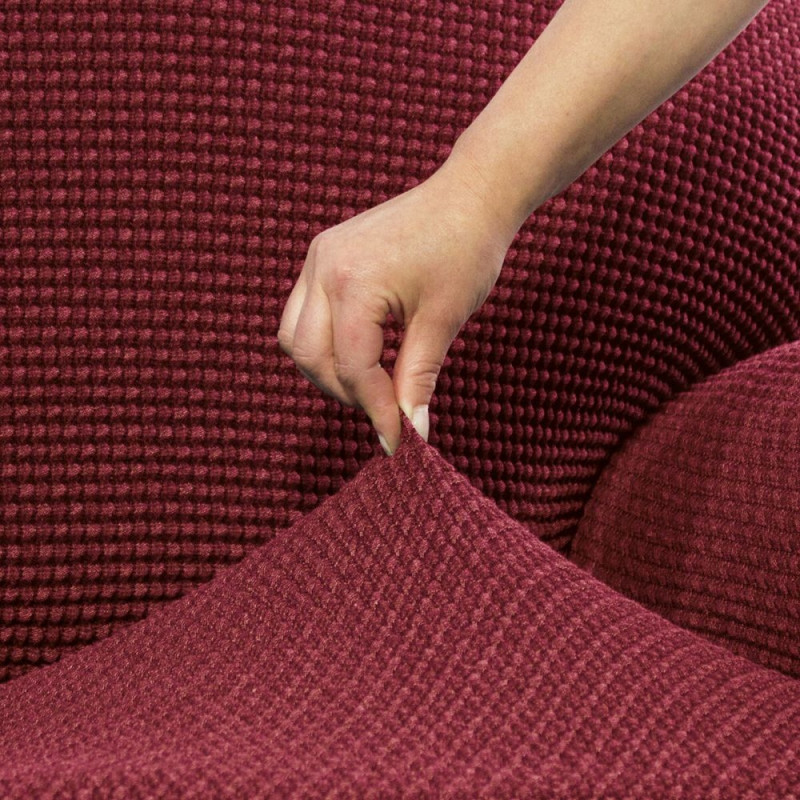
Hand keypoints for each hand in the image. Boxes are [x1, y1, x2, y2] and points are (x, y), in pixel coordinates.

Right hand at [278, 154, 515, 454]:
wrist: (470, 195)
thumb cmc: (466, 250)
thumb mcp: (443, 321)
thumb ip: (417, 379)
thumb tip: (411, 432)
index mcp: (354, 282)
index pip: (351, 368)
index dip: (375, 411)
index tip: (398, 441)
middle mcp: (323, 267)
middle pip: (308, 356)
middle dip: (344, 393)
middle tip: (385, 410)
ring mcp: (318, 257)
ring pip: (294, 337)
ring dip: (327, 371)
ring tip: (372, 383)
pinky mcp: (322, 256)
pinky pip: (303, 313)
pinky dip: (325, 343)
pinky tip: (363, 352)